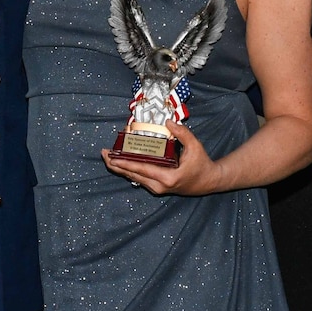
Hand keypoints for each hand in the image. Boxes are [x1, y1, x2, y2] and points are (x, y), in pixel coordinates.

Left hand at [103, 120, 223, 195]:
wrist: (208, 181)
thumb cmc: (202, 164)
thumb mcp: (195, 147)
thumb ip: (182, 133)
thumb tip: (168, 122)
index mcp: (167, 178)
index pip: (141, 169)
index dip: (124, 163)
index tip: (111, 157)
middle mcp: (159, 186)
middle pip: (132, 175)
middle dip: (116, 165)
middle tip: (103, 154)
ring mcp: (157, 189)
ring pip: (134, 178)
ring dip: (120, 168)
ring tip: (108, 158)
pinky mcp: (157, 187)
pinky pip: (139, 178)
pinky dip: (129, 170)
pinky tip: (121, 163)